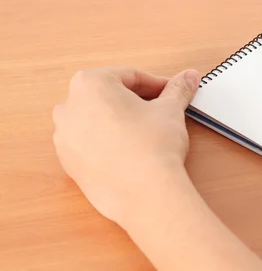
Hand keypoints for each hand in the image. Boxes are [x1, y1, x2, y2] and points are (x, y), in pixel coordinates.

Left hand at [52, 67, 200, 227]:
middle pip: (109, 95)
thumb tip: (188, 77)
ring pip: (97, 120)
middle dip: (135, 101)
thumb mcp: (170, 110)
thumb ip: (177, 89)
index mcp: (90, 84)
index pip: (129, 76)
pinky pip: (90, 144)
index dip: (155, 84)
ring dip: (120, 121)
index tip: (169, 93)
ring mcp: (64, 138)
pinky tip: (132, 151)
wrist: (145, 194)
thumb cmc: (152, 147)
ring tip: (146, 132)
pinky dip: (108, 143)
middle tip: (160, 110)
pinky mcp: (69, 163)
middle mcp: (69, 107)